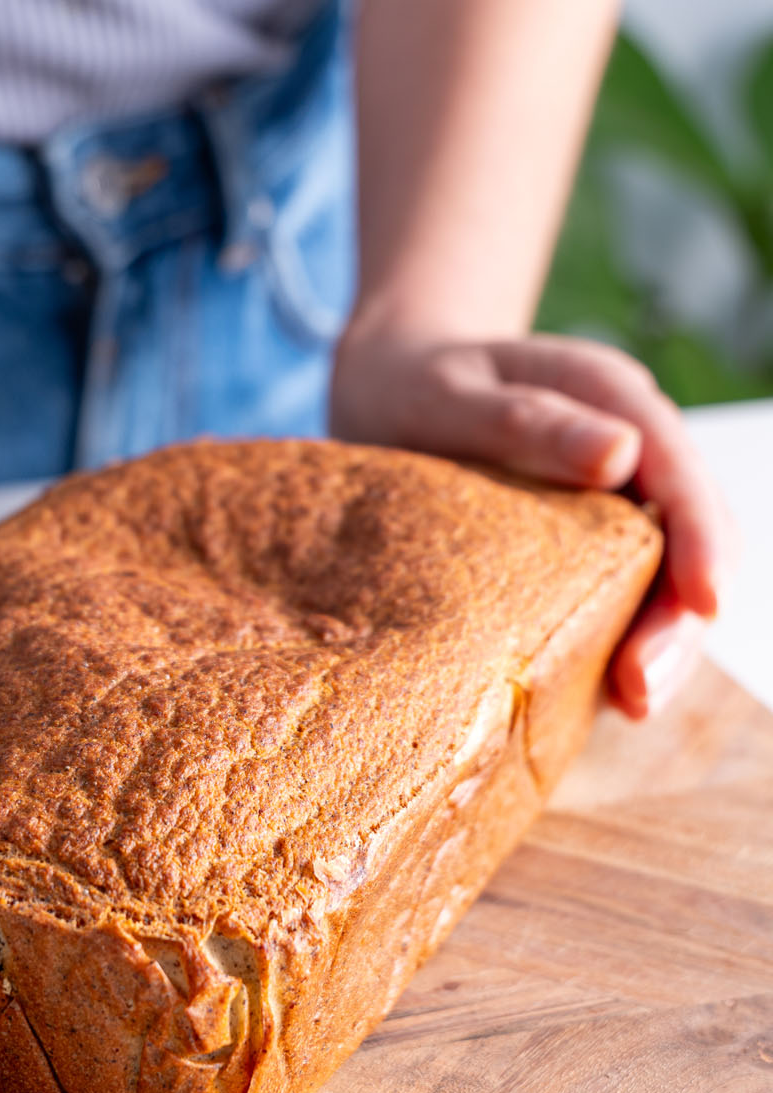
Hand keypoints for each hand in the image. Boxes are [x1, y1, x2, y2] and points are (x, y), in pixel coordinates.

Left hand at [330, 326, 736, 718]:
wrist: (389, 390)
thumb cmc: (418, 385)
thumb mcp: (452, 393)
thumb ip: (529, 419)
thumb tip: (622, 453)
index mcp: (614, 401)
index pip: (681, 474)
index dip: (702, 541)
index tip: (704, 603)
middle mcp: (633, 457)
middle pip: (693, 542)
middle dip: (681, 619)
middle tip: (642, 689)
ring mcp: (615, 508)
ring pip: (666, 583)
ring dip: (658, 647)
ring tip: (629, 706)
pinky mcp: (586, 551)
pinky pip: (619, 603)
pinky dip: (616, 650)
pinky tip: (597, 698)